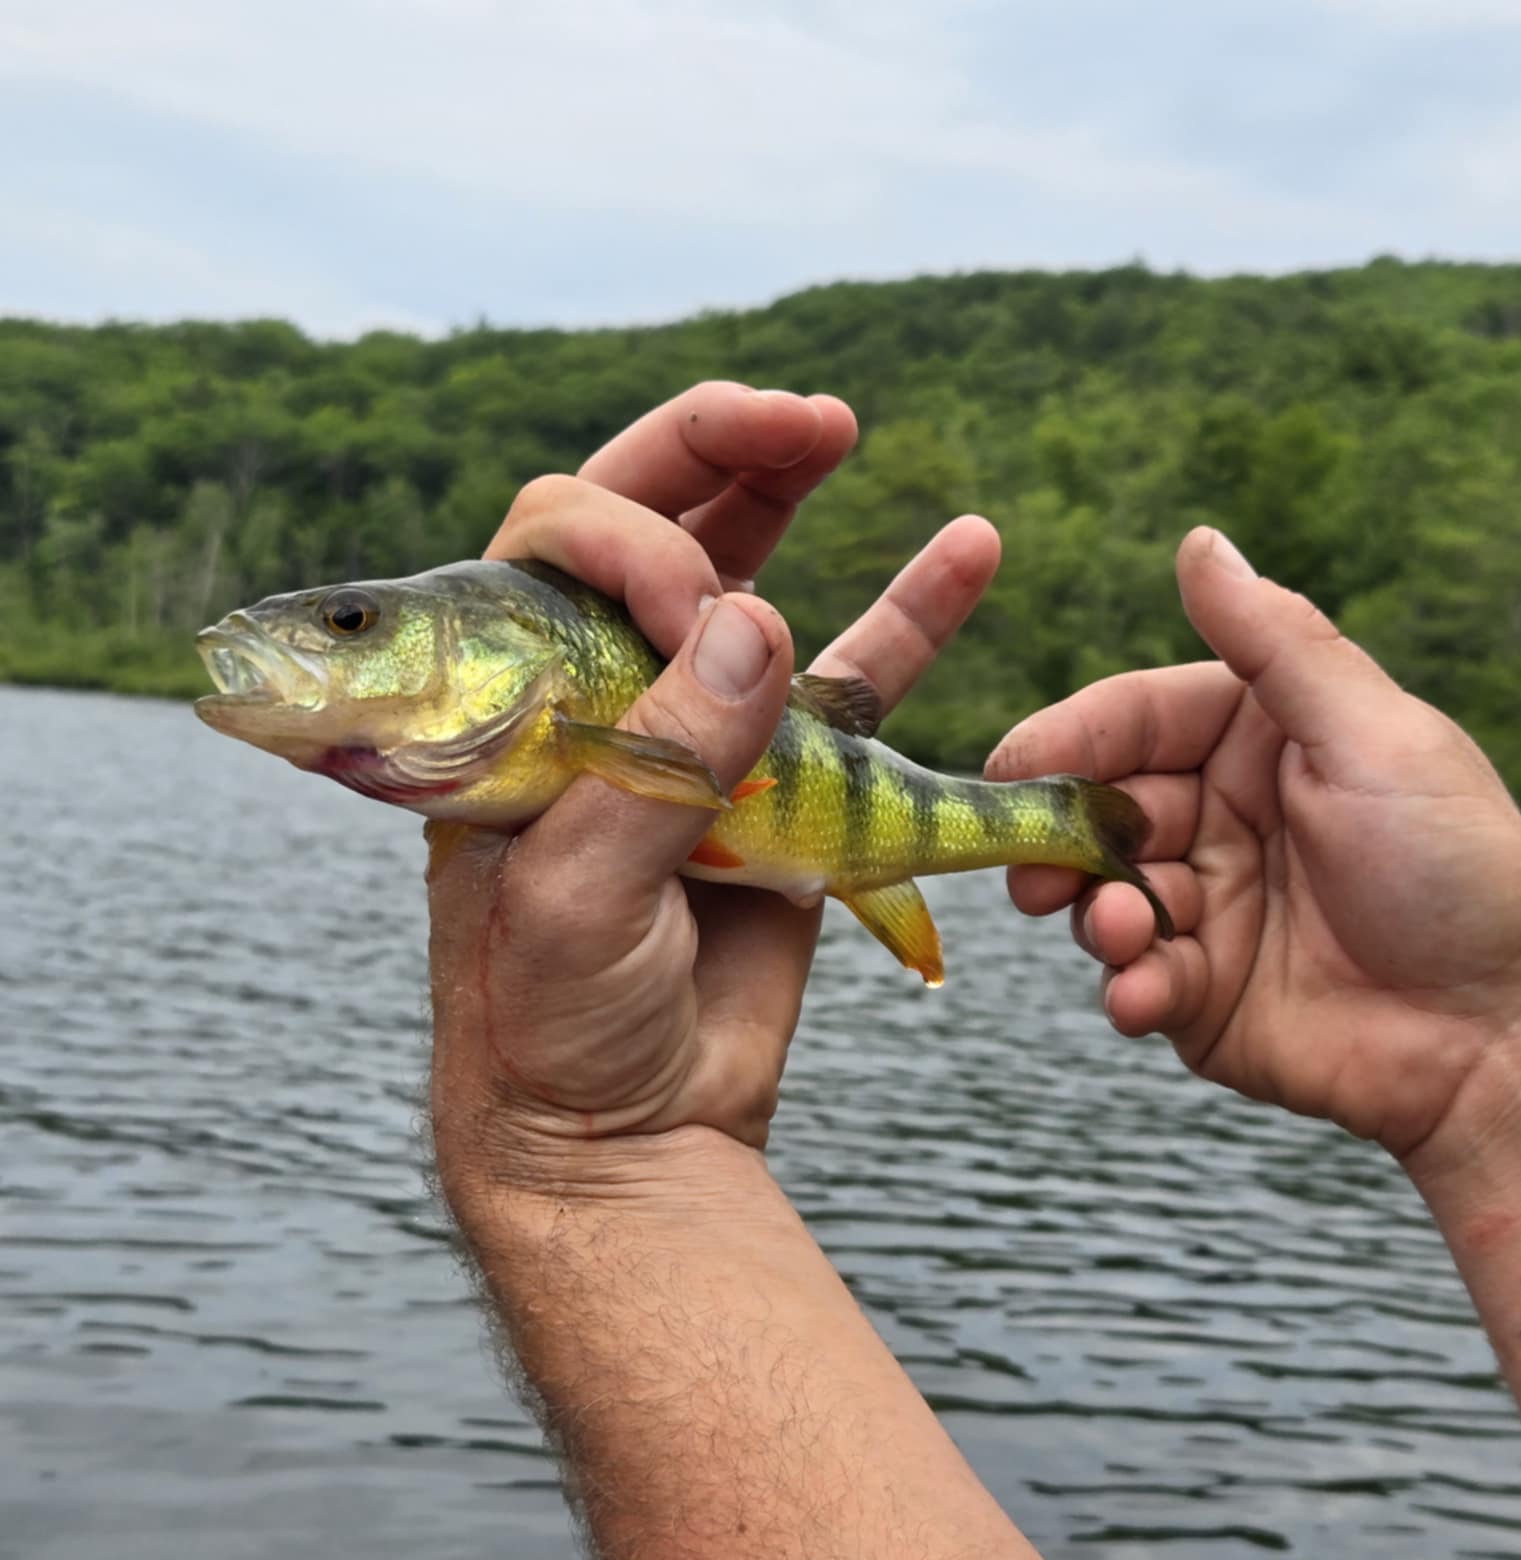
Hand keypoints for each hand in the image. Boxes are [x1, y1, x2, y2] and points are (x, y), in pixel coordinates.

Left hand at [428, 384, 1000, 1225]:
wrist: (623, 1139)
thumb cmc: (550, 1026)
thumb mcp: (573, 898)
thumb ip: (659, 764)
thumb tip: (753, 629)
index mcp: (512, 701)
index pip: (563, 540)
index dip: (639, 536)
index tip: (697, 603)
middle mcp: (596, 695)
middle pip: (652, 524)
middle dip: (719, 451)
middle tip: (802, 419)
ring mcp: (693, 732)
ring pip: (748, 579)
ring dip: (791, 492)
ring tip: (840, 424)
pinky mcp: (780, 785)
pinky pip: (850, 681)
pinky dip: (911, 616)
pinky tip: (969, 544)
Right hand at [988, 527, 1520, 1169]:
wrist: (1500, 1031)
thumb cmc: (1457, 868)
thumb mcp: (1372, 737)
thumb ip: (1274, 645)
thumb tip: (1199, 541)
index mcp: (1260, 742)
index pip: (1137, 720)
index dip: (1072, 738)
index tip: (1015, 767)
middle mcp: (1224, 819)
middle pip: (1100, 810)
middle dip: (1059, 839)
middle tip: (1033, 871)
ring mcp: (1209, 910)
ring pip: (1103, 897)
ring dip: (1098, 914)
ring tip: (1123, 931)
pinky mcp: (1203, 995)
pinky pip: (1135, 981)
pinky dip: (1128, 986)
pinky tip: (1147, 991)